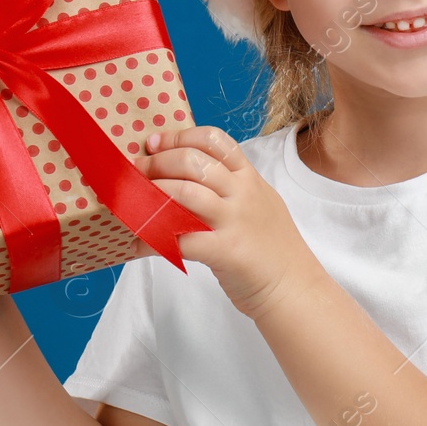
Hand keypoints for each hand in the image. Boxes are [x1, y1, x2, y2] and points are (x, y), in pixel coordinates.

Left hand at [124, 126, 319, 318]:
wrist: (295, 288)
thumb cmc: (273, 249)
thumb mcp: (261, 204)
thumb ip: (232, 188)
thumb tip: (186, 176)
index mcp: (250, 178)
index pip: (214, 140)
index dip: (180, 137)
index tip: (156, 143)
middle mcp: (243, 193)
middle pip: (193, 162)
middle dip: (158, 163)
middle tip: (137, 171)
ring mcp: (235, 221)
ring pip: (185, 193)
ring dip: (151, 194)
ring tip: (132, 201)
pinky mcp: (225, 251)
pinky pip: (179, 239)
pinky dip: (151, 240)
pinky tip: (136, 245)